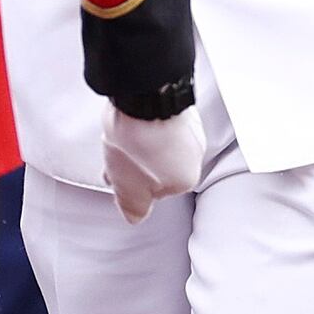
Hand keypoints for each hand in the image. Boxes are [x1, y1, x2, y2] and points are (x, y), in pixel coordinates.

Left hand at [103, 100, 205, 220]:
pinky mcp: (182, 105)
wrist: (143, 96)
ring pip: (162, 143)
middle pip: (161, 166)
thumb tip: (135, 216)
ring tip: (122, 134)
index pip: (157, 191)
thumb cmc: (139, 141)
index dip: (133, 183)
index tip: (120, 175)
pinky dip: (148, 122)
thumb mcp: (128, 187)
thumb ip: (133, 207)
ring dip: (142, 142)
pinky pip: (163, 121)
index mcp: (184, 180)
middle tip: (119, 155)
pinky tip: (131, 119)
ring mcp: (191, 128)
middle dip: (138, 163)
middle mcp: (195, 155)